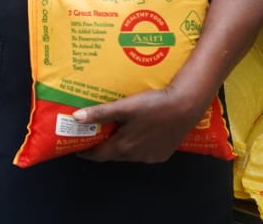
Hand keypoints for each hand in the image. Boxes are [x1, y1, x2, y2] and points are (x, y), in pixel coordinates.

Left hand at [72, 87, 209, 163]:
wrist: (185, 106)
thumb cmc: (153, 105)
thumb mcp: (124, 107)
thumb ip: (100, 113)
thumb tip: (76, 118)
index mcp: (124, 146)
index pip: (99, 155)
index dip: (87, 152)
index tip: (78, 148)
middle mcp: (136, 156)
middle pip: (113, 155)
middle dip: (103, 147)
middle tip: (94, 136)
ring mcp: (151, 156)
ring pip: (129, 155)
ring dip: (120, 147)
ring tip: (113, 133)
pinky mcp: (163, 154)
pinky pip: (144, 153)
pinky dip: (136, 146)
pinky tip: (136, 134)